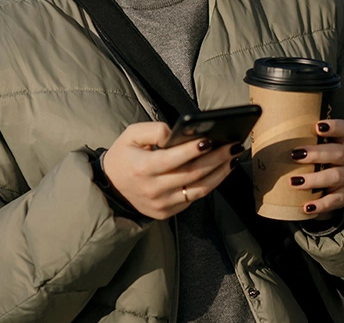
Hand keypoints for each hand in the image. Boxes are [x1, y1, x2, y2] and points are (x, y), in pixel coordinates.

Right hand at [102, 122, 244, 219]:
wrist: (110, 189)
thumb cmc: (123, 157)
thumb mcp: (130, 135)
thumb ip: (153, 130)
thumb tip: (178, 132)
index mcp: (142, 168)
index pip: (172, 159)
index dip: (192, 150)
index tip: (210, 139)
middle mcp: (153, 189)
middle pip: (192, 174)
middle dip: (216, 159)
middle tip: (234, 145)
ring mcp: (162, 204)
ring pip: (199, 189)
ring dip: (220, 173)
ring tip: (233, 158)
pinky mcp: (168, 213)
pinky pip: (193, 198)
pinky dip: (210, 184)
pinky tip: (221, 170)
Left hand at [288, 119, 343, 217]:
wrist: (321, 190)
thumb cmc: (306, 165)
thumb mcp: (302, 152)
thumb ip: (289, 143)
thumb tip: (259, 136)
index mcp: (335, 142)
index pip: (343, 129)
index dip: (334, 126)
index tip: (317, 127)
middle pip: (338, 152)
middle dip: (316, 153)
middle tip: (294, 155)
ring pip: (336, 175)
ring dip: (314, 179)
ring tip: (294, 182)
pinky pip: (336, 200)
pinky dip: (321, 204)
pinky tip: (307, 206)